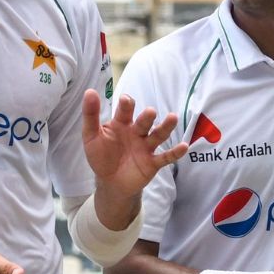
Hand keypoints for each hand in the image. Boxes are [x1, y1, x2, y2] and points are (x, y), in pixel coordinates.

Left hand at [82, 91, 186, 227]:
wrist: (110, 182)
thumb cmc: (101, 155)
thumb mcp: (91, 136)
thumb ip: (90, 115)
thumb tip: (90, 91)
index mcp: (122, 124)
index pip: (125, 111)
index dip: (126, 106)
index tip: (126, 100)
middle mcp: (136, 133)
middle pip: (144, 122)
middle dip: (147, 117)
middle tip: (150, 112)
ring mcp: (146, 147)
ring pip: (158, 135)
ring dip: (166, 127)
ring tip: (173, 118)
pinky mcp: (153, 163)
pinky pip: (166, 157)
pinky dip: (175, 153)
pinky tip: (184, 146)